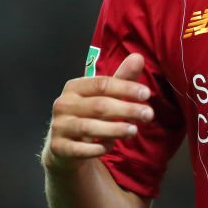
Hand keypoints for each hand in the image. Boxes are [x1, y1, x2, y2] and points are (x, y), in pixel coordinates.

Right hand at [43, 54, 153, 173]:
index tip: (146, 94)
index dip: (126, 88)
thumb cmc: (90, 115)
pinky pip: (79, 150)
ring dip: (114, 129)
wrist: (65, 147)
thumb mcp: (105, 96)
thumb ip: (122, 78)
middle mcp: (63, 105)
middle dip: (126, 109)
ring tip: (134, 130)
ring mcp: (59, 126)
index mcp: (74, 87)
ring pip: (89, 128)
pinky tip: (111, 146)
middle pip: (99, 106)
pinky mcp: (58, 148)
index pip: (102, 84)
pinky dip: (97, 149)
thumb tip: (139, 57)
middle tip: (148, 115)